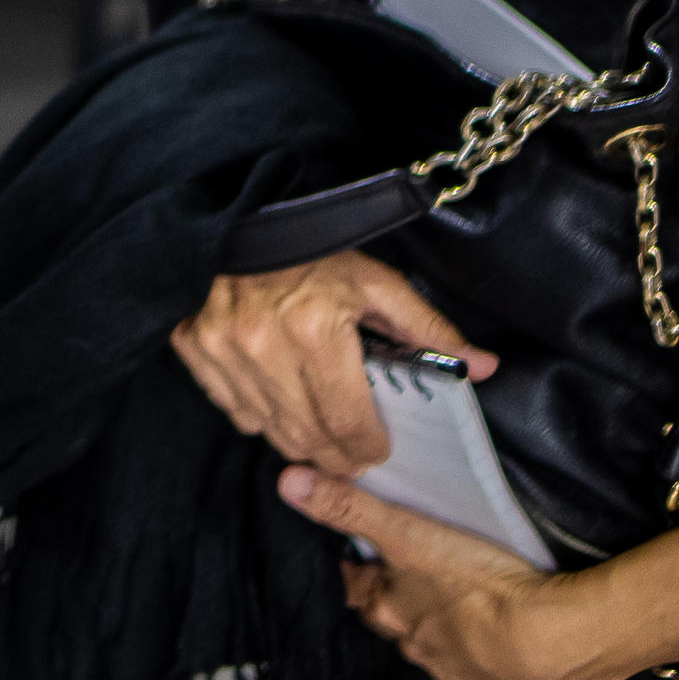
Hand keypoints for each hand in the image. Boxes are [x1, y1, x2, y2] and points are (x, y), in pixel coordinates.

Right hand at [169, 250, 489, 476]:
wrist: (235, 224)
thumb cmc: (311, 254)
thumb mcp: (376, 284)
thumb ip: (429, 330)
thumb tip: (484, 368)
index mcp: (316, 332)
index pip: (347, 421)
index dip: (368, 446)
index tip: (378, 449)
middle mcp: (264, 348)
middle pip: (308, 436)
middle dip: (337, 454)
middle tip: (353, 454)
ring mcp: (223, 353)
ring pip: (269, 430)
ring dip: (300, 440)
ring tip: (320, 434)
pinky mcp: (194, 351)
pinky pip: (234, 411)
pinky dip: (259, 417)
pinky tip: (278, 402)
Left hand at [278, 467, 607, 679]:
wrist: (550, 640)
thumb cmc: (476, 583)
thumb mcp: (409, 535)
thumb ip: (350, 508)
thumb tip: (287, 481)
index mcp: (388, 611)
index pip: (355, 590)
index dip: (354, 572)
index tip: (355, 556)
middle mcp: (415, 647)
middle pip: (392, 621)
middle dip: (394, 603)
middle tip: (408, 578)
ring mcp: (456, 673)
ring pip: (433, 651)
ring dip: (438, 632)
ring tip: (457, 610)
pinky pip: (481, 679)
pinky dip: (483, 664)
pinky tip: (495, 649)